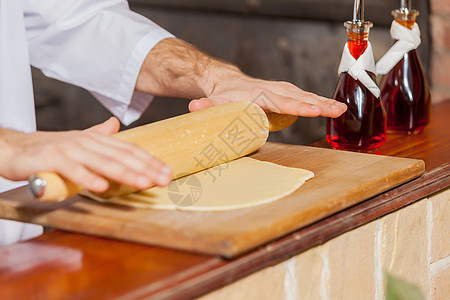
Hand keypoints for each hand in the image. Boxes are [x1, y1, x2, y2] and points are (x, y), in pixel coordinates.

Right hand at [0, 117, 171, 192]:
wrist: (15, 148)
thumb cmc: (50, 149)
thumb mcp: (79, 141)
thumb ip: (98, 135)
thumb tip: (115, 125)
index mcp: (96, 139)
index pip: (129, 149)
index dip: (149, 160)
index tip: (166, 172)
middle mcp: (86, 142)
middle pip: (122, 155)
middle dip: (146, 168)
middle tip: (164, 179)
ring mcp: (69, 150)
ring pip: (103, 161)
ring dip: (125, 173)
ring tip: (143, 183)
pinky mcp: (51, 160)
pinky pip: (72, 170)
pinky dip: (88, 178)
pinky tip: (102, 187)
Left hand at [189, 75, 346, 117]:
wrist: (226, 81)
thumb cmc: (224, 95)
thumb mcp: (213, 101)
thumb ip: (206, 106)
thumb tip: (195, 108)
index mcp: (259, 94)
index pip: (282, 102)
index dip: (298, 106)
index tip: (314, 109)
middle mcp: (273, 90)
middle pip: (299, 97)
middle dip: (319, 103)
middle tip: (338, 110)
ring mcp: (280, 90)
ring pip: (304, 95)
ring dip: (322, 102)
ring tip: (340, 110)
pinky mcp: (283, 93)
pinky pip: (302, 96)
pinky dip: (316, 101)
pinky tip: (328, 107)